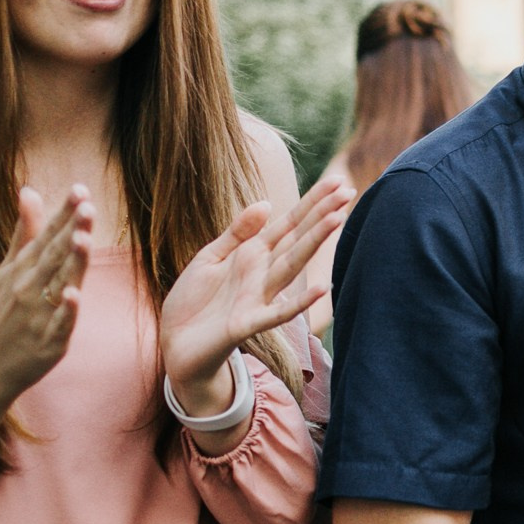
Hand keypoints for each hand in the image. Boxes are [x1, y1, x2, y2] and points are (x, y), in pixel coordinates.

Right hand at [0, 186, 94, 397]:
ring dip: (69, 262)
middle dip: (70, 231)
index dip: (63, 215)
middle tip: (87, 206)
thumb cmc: (0, 313)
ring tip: (82, 238)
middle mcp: (28, 288)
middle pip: (53, 256)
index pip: (46, 237)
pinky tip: (73, 294)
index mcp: (22, 270)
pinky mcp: (47, 341)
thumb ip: (24, 232)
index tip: (80, 190)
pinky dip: (66, 310)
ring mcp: (37, 315)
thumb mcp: (8, 270)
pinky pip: (59, 323)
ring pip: (57, 284)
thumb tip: (30, 190)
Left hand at [159, 178, 351, 408]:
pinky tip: (321, 289)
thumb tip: (266, 204)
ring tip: (337, 219)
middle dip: (322, 215)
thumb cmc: (193, 300)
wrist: (175, 342)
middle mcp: (262, 273)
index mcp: (253, 254)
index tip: (336, 182)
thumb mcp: (210, 257)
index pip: (289, 224)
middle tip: (349, 190)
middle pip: (298, 239)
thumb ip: (238, 232)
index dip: (312, 203)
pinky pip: (278, 312)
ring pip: (292, 265)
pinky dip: (299, 301)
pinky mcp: (247, 323)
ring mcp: (258, 297)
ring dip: (314, 243)